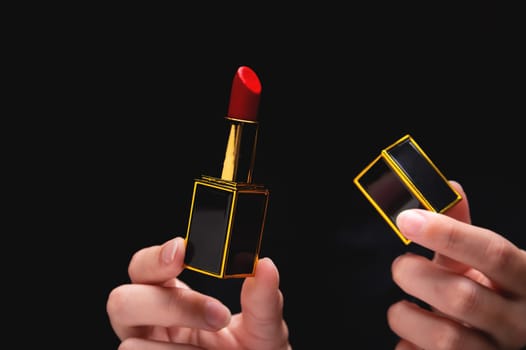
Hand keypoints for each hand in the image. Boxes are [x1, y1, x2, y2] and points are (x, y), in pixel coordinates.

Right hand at [107, 237, 290, 348]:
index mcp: (173, 296)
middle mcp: (151, 324)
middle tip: (219, 316)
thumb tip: (264, 266)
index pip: (144, 267)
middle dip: (170, 306)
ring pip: (132, 345)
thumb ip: (263, 299)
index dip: (156, 257)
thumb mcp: (265, 328)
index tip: (183, 252)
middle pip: (122, 301)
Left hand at [388, 181, 525, 349]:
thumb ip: (462, 230)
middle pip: (463, 297)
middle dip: (417, 276)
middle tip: (401, 266)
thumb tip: (447, 186)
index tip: (407, 219)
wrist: (509, 342)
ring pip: (445, 339)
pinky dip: (407, 346)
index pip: (494, 254)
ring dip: (406, 316)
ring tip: (402, 308)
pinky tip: (412, 337)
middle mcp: (520, 323)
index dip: (448, 234)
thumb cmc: (490, 295)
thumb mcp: (483, 265)